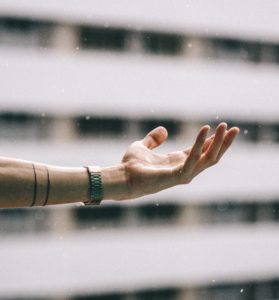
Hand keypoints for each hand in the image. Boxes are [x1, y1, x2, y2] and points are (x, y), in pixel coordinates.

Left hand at [102, 122, 238, 200]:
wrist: (121, 177)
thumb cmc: (130, 165)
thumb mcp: (143, 146)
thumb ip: (153, 139)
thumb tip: (164, 130)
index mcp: (177, 162)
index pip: (201, 152)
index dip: (212, 140)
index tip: (222, 129)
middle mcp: (183, 169)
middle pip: (210, 156)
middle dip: (223, 143)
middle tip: (234, 128)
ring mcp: (182, 174)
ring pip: (208, 159)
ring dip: (218, 143)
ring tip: (226, 127)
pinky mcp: (177, 176)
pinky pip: (193, 158)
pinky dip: (200, 144)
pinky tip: (205, 130)